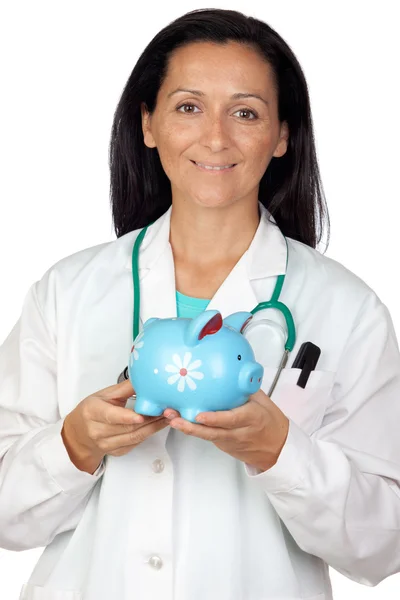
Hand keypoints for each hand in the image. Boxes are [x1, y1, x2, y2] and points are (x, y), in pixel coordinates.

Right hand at [61, 379, 179, 473]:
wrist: (79, 434)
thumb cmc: (92, 410)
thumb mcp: (104, 395)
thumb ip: (124, 388)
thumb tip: (143, 378)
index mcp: (93, 412)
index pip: (111, 416)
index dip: (126, 417)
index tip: (141, 415)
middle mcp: (97, 431)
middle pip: (127, 428)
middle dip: (149, 420)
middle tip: (167, 411)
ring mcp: (106, 444)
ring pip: (134, 438)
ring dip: (153, 428)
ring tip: (167, 417)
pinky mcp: (116, 452)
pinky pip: (135, 444)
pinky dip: (148, 434)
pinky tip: (159, 425)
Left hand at [164, 389, 288, 471]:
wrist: (277, 448)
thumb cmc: (271, 422)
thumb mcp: (263, 401)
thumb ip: (246, 388)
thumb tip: (231, 369)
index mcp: (251, 418)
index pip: (232, 420)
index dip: (215, 419)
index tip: (200, 415)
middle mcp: (239, 432)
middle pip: (212, 432)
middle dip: (191, 426)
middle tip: (174, 417)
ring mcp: (230, 441)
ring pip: (206, 436)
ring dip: (187, 428)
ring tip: (171, 417)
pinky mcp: (223, 445)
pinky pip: (208, 437)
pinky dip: (194, 430)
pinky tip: (180, 421)